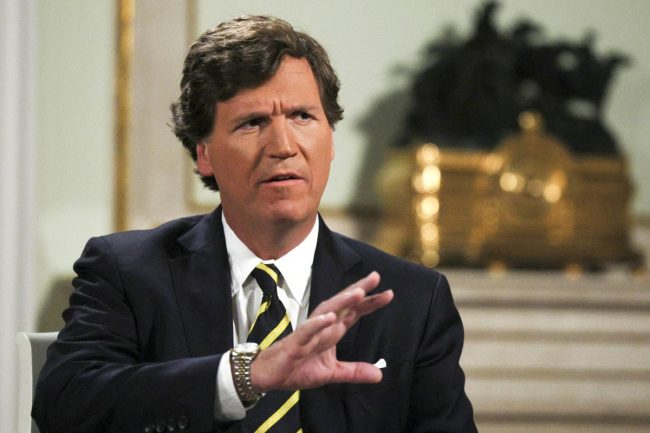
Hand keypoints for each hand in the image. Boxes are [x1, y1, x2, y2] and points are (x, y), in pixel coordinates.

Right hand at [250, 271, 392, 391]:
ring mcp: (309, 333)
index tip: (389, 293)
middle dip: (359, 291)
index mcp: (332, 331)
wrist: (270, 376)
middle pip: (343, 305)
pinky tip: (330, 318)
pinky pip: (307, 331)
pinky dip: (318, 323)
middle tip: (376, 277)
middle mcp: (323, 327)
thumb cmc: (298, 368)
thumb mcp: (332, 373)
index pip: (354, 313)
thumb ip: (354, 372)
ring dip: (341, 302)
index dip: (370, 303)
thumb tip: (379, 375)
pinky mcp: (296, 343)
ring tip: (358, 293)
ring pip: (327, 312)